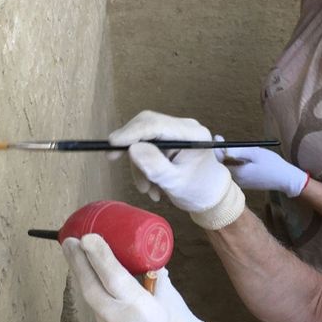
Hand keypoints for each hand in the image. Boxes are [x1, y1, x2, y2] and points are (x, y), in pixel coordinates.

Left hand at [63, 234, 230, 321]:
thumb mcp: (174, 301)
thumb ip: (155, 280)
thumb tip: (141, 259)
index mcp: (144, 311)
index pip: (114, 278)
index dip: (98, 256)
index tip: (85, 238)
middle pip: (91, 290)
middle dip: (78, 264)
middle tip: (69, 242)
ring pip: (96, 308)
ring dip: (92, 287)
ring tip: (89, 268)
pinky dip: (106, 314)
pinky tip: (116, 312)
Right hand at [108, 111, 245, 229]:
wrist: (209, 196)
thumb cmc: (197, 190)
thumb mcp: (175, 183)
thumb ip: (155, 166)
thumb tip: (132, 149)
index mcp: (192, 134)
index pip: (156, 125)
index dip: (131, 132)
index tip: (111, 144)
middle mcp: (184, 126)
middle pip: (146, 125)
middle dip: (131, 147)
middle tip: (112, 159)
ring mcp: (176, 131)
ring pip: (144, 137)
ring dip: (139, 164)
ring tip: (147, 189)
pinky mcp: (170, 139)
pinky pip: (147, 145)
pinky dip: (144, 165)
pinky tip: (152, 185)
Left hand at [223, 146, 308, 196]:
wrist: (285, 179)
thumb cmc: (272, 164)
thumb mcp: (256, 153)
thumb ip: (238, 151)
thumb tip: (223, 148)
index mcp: (238, 173)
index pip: (219, 160)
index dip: (216, 148)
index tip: (217, 137)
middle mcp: (236, 180)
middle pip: (222, 165)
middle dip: (221, 152)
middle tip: (222, 140)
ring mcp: (241, 183)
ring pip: (229, 168)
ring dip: (228, 158)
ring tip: (234, 148)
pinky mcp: (245, 184)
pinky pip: (235, 172)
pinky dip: (235, 164)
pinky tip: (242, 158)